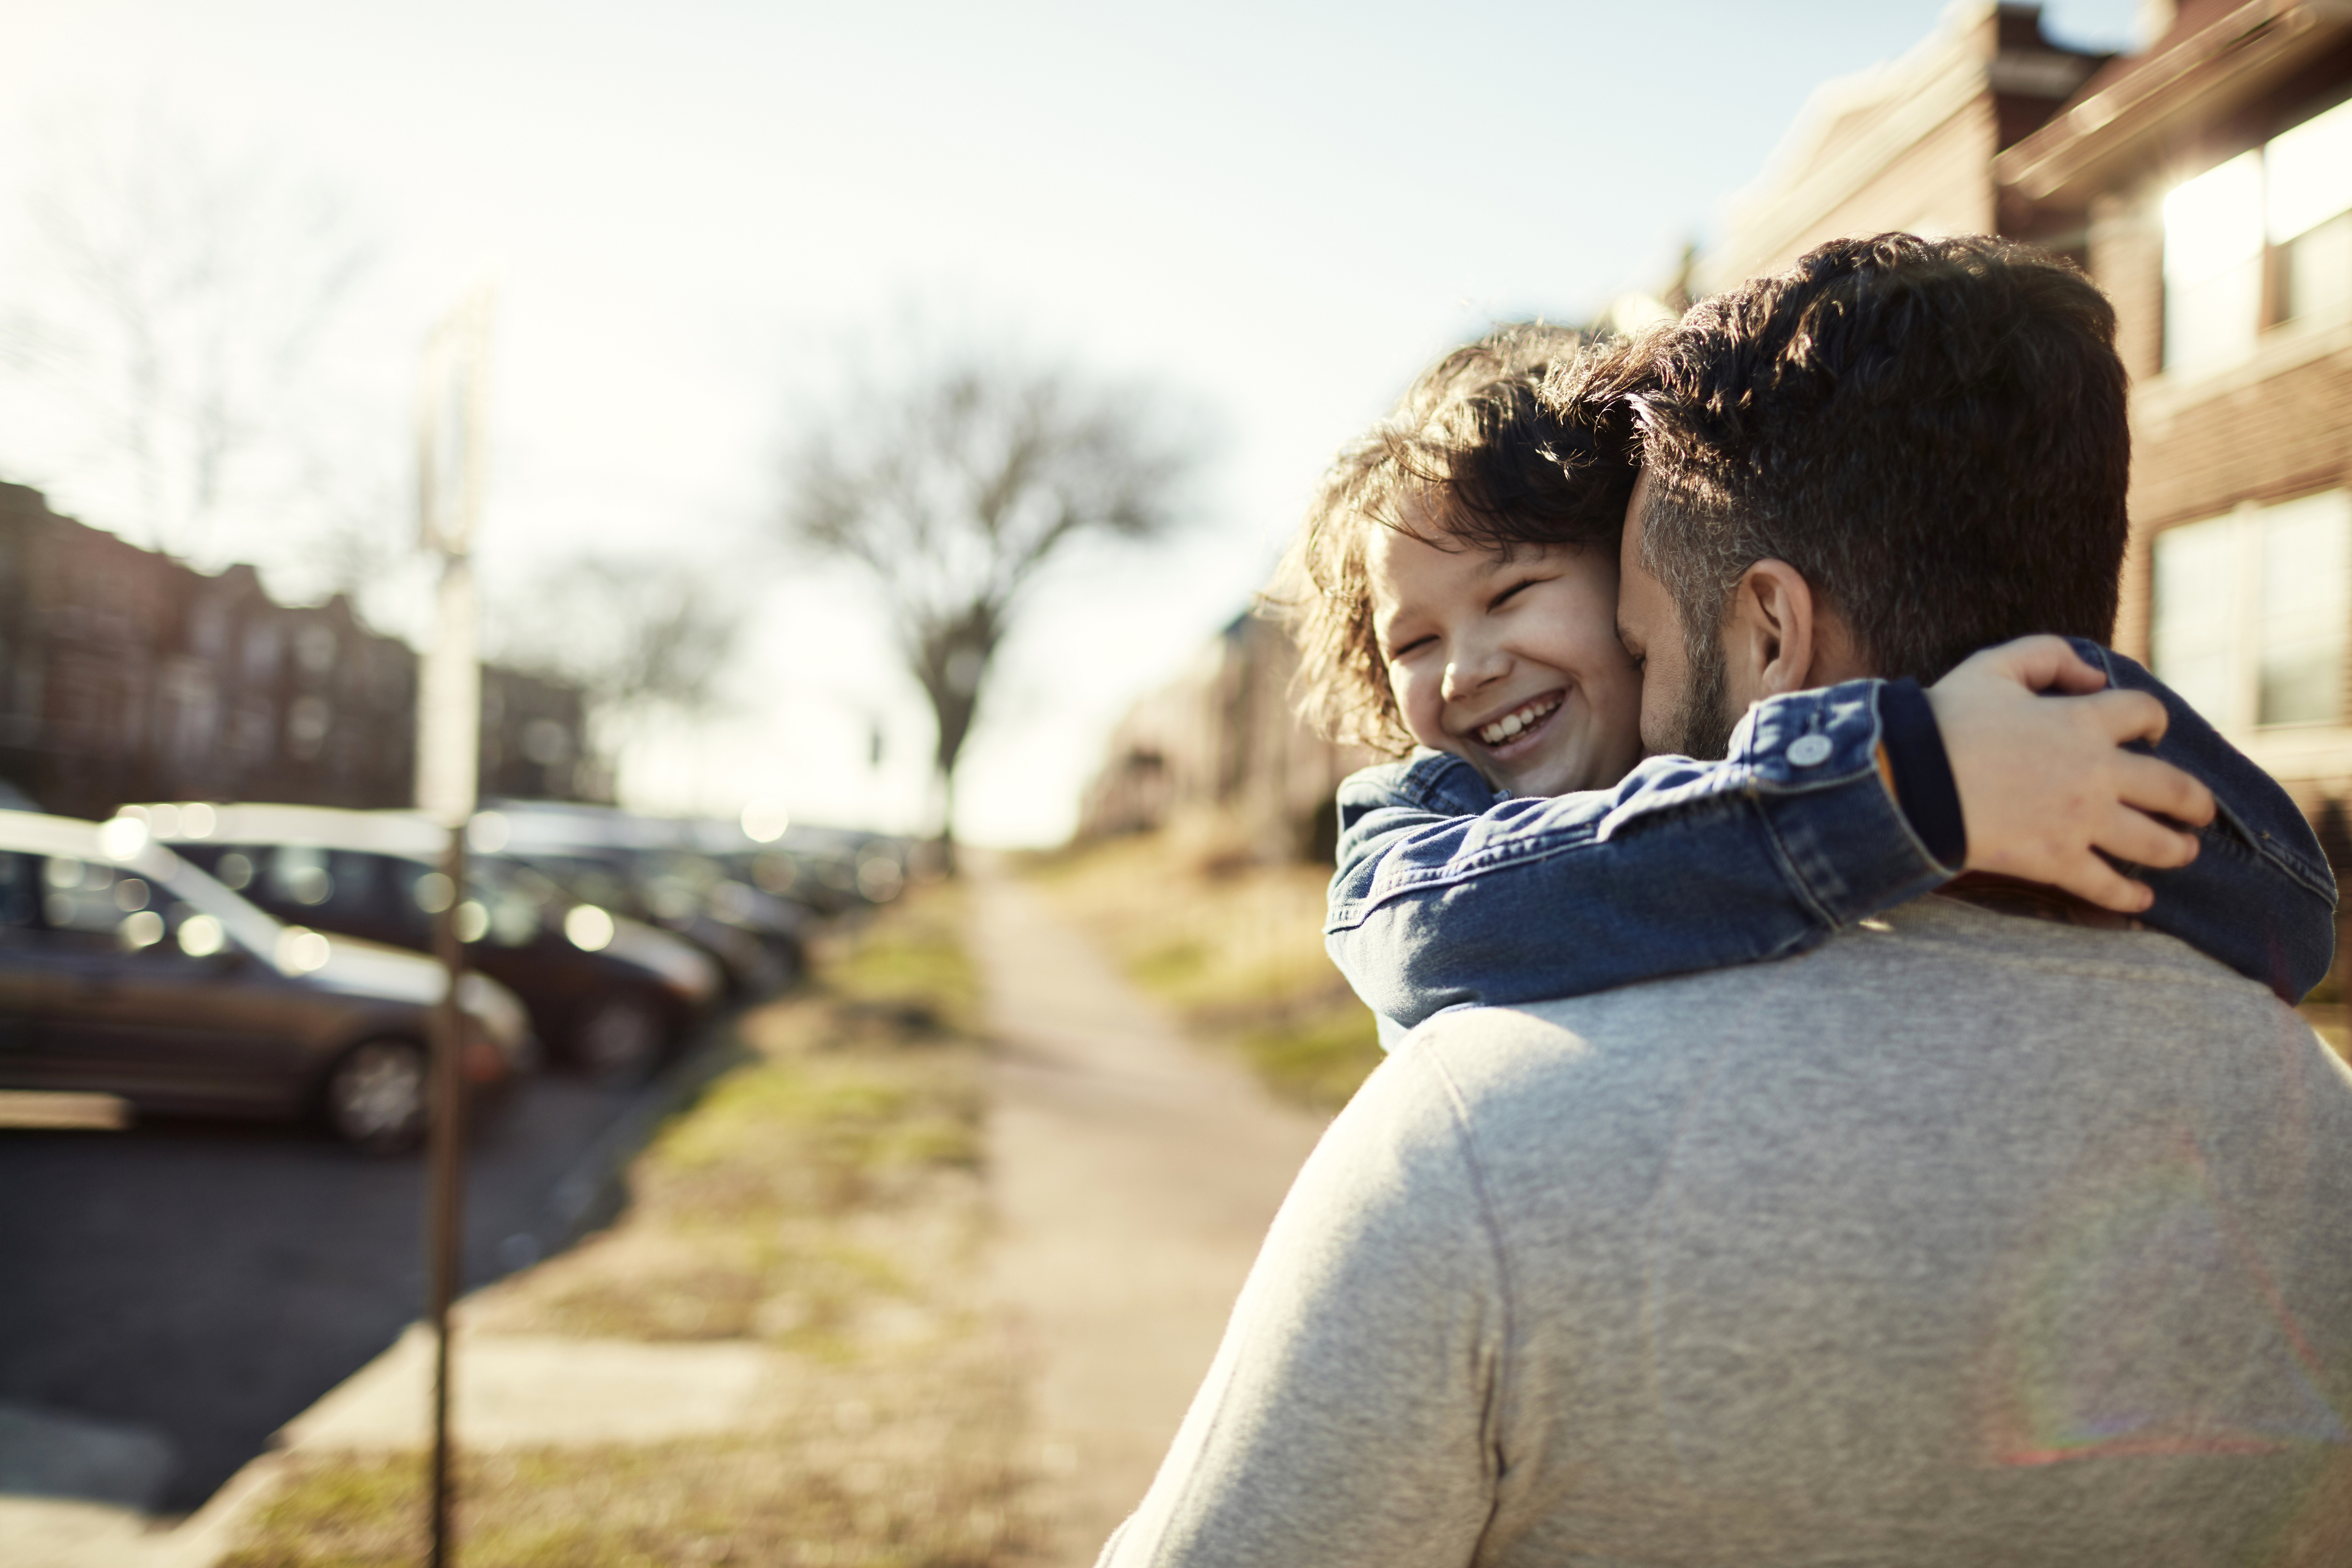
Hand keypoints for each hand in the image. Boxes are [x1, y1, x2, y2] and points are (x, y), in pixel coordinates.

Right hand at [1924, 636, 2215, 913]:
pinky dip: (2128, 896)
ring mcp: (2082, 821)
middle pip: (2172, 787)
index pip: (2146, 714)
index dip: (2155, 720)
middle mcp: (2097, 773)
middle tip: (2200, 810)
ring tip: (2185, 852)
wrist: (1913, 780)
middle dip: (2195, 801)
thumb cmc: (1947, 721)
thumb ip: (2050, 655)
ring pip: (2153, 841)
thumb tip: (2094, 677)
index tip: (2153, 733)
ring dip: (2177, 848)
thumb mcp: (1994, 666)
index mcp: (2084, 721)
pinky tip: (2142, 900)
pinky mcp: (2058, 860)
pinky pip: (2106, 886)